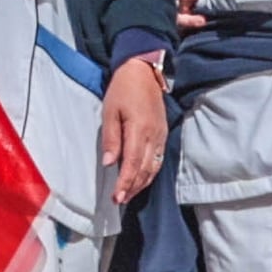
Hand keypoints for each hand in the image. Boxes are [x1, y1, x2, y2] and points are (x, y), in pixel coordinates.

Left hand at [99, 52, 167, 200]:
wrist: (143, 71)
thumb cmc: (122, 90)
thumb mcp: (110, 112)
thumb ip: (111, 139)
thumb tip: (108, 163)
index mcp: (139, 130)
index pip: (132, 164)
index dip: (125, 183)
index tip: (117, 197)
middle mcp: (154, 136)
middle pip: (145, 170)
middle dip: (133, 187)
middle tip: (120, 200)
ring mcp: (161, 135)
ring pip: (154, 167)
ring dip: (142, 183)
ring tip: (129, 194)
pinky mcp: (164, 134)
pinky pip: (158, 159)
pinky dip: (150, 173)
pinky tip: (141, 179)